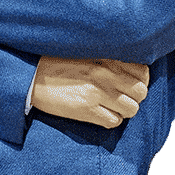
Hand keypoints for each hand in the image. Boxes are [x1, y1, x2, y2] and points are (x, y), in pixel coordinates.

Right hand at [31, 56, 148, 128]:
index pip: (143, 71)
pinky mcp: (86, 109)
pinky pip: (114, 121)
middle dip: (134, 97)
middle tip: (121, 98)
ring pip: (131, 109)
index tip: (130, 84)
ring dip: (123, 110)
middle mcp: (105, 73)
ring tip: (110, 107)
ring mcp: (97, 91)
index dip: (140, 81)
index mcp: (106, 56)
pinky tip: (99, 113)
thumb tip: (131, 72)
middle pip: (141, 92)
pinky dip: (110, 120)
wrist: (32, 75)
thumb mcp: (86, 53)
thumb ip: (109, 59)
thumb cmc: (57, 63)